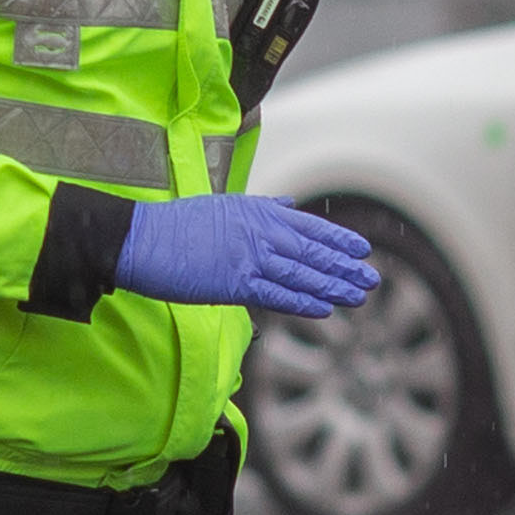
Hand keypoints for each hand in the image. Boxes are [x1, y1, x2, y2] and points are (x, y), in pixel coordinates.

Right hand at [117, 195, 375, 318]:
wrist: (143, 239)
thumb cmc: (178, 226)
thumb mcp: (225, 205)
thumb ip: (261, 207)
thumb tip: (288, 205)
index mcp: (258, 212)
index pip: (309, 225)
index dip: (338, 238)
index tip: (362, 249)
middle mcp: (260, 233)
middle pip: (313, 251)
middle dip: (345, 266)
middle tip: (371, 278)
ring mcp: (249, 258)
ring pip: (302, 274)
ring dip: (334, 286)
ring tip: (359, 296)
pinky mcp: (235, 284)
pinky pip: (277, 295)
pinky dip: (304, 302)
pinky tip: (326, 309)